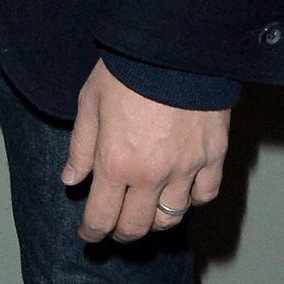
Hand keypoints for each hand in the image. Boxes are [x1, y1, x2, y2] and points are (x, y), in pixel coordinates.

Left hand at [61, 58, 228, 243]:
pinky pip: (205, 195)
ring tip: (146, 213)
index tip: (88, 235)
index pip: (102, 217)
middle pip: (137, 226)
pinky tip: (183, 193)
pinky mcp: (212, 157)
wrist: (174, 47)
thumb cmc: (127, 69)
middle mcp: (151, 175)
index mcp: (116, 163)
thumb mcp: (90, 101)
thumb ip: (80, 146)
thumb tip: (71, 180)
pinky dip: (193, 200)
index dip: (92, 232)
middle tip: (114, 228)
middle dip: (121, 232)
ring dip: (155, 221)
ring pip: (171, 217)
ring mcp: (185, 169)